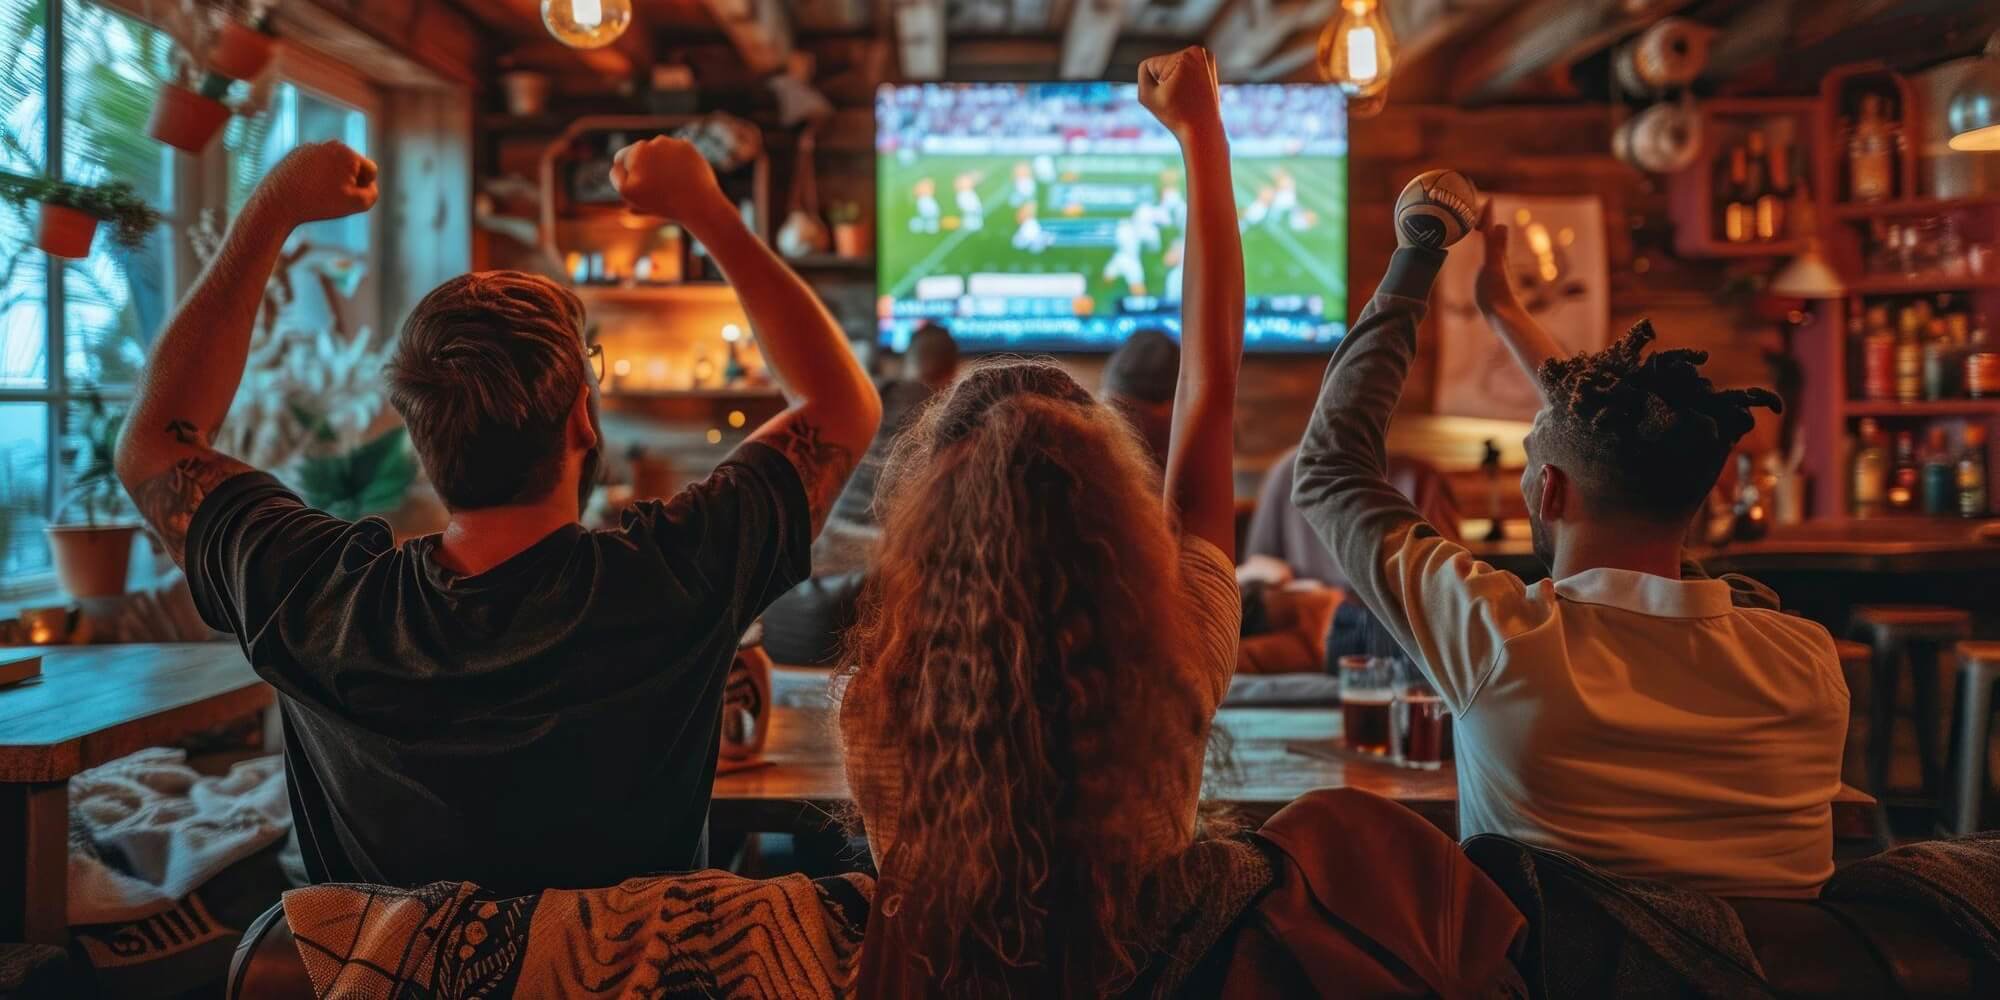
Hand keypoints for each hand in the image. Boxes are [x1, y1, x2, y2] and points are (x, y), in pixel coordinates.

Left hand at [255, 141, 377, 226]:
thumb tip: (369, 185)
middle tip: (332, 197)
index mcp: (347, 152)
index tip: (346, 199)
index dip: (364, 188)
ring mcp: (311, 147)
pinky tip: (305, 190)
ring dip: (332, 180)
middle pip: (351, 166)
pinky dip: (315, 178)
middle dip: (348, 181)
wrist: (277, 202)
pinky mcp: (296, 154)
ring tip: (318, 195)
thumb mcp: (357, 204)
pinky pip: (315, 167)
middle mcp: (330, 144)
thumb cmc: (319, 203)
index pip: (370, 170)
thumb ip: (373, 193)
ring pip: (332, 167)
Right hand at [611, 136, 728, 222]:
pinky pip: (677, 153)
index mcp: (638, 150)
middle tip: (656, 188)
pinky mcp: (689, 147)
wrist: (698, 203)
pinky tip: (680, 177)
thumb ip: (616, 176)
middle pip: (642, 154)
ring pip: (660, 152)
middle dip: (645, 168)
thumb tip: (617, 164)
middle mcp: (656, 141)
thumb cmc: (662, 201)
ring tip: (669, 183)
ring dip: (661, 164)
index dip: (627, 174)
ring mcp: (674, 143)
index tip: (639, 187)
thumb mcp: (628, 193)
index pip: (622, 157)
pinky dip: (677, 163)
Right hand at [1138, 46, 1222, 140]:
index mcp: (1184, 56)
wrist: (1203, 130)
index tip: (1171, 98)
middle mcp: (1197, 51)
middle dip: (1165, 82)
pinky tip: (1192, 92)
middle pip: (1162, 64)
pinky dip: (1183, 80)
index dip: (1153, 85)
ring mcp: (1205, 56)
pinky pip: (1183, 69)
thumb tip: (1155, 63)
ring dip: (1173, 81)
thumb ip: (1143, 72)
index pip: (1149, 65)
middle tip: (1180, 99)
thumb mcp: (1146, 95)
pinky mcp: (1209, 64)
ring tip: (1186, 97)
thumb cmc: (1175, 115)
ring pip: (1172, 66)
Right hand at [1473, 199, 1515, 314]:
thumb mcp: (1493, 266)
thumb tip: (1500, 224)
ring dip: (1483, 232)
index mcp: (1496, 252)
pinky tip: (1479, 250)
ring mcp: (1494, 266)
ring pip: (1489, 244)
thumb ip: (1495, 246)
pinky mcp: (1489, 277)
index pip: (1490, 227)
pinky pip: (1485, 256)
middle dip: (1486, 219)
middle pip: (1491, 232)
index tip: (1487, 198)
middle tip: (1479, 206)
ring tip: (1477, 223)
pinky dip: (1481, 247)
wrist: (1502, 314)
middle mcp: (1497, 257)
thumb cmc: (1496, 291)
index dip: (1488, 214)